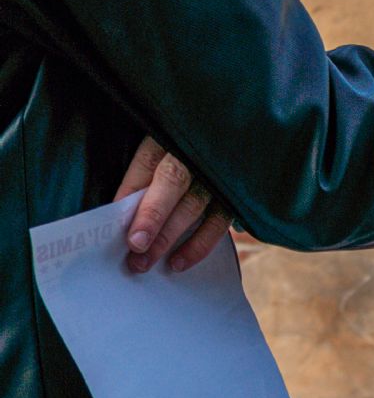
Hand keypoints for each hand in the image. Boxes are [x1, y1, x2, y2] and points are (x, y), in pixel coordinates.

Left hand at [113, 136, 234, 274]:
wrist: (235, 135)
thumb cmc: (181, 151)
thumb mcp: (159, 147)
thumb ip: (143, 174)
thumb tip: (120, 209)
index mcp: (172, 135)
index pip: (147, 162)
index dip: (130, 189)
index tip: (114, 217)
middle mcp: (197, 152)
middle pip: (172, 183)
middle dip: (152, 217)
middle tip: (134, 247)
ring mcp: (218, 174)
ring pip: (193, 206)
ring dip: (168, 237)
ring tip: (145, 262)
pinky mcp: (234, 196)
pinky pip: (217, 223)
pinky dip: (198, 245)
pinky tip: (177, 262)